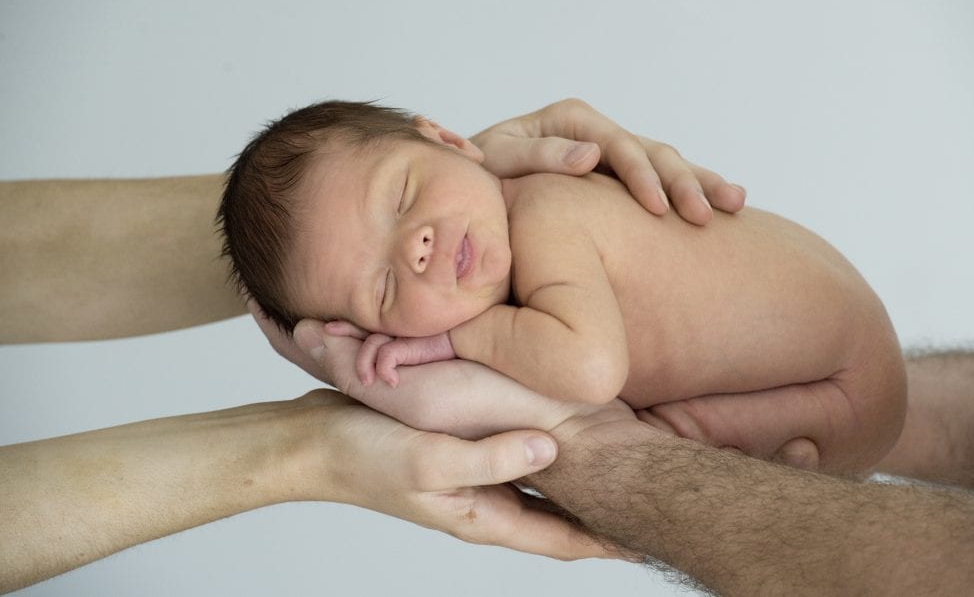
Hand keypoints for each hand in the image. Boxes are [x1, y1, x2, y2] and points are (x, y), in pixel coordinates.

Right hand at [249, 311, 615, 559]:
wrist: (315, 442)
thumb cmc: (364, 455)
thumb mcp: (429, 458)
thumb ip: (490, 457)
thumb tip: (551, 449)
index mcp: (480, 516)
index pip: (557, 540)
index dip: (604, 543)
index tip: (648, 542)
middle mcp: (482, 505)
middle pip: (554, 520)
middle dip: (598, 518)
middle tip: (647, 504)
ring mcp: (471, 482)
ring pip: (538, 492)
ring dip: (575, 489)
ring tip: (616, 477)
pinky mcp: (462, 457)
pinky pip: (515, 461)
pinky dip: (543, 458)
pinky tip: (557, 441)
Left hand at [470, 98, 745, 223]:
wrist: (471, 198)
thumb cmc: (477, 180)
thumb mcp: (496, 163)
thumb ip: (537, 155)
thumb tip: (592, 155)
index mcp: (569, 122)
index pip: (616, 144)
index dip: (641, 175)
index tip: (658, 208)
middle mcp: (596, 134)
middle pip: (651, 152)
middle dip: (682, 182)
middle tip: (705, 215)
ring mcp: (612, 158)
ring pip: (667, 165)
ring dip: (700, 184)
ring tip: (733, 205)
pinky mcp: (619, 183)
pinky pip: (663, 186)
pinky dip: (692, 194)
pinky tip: (727, 209)